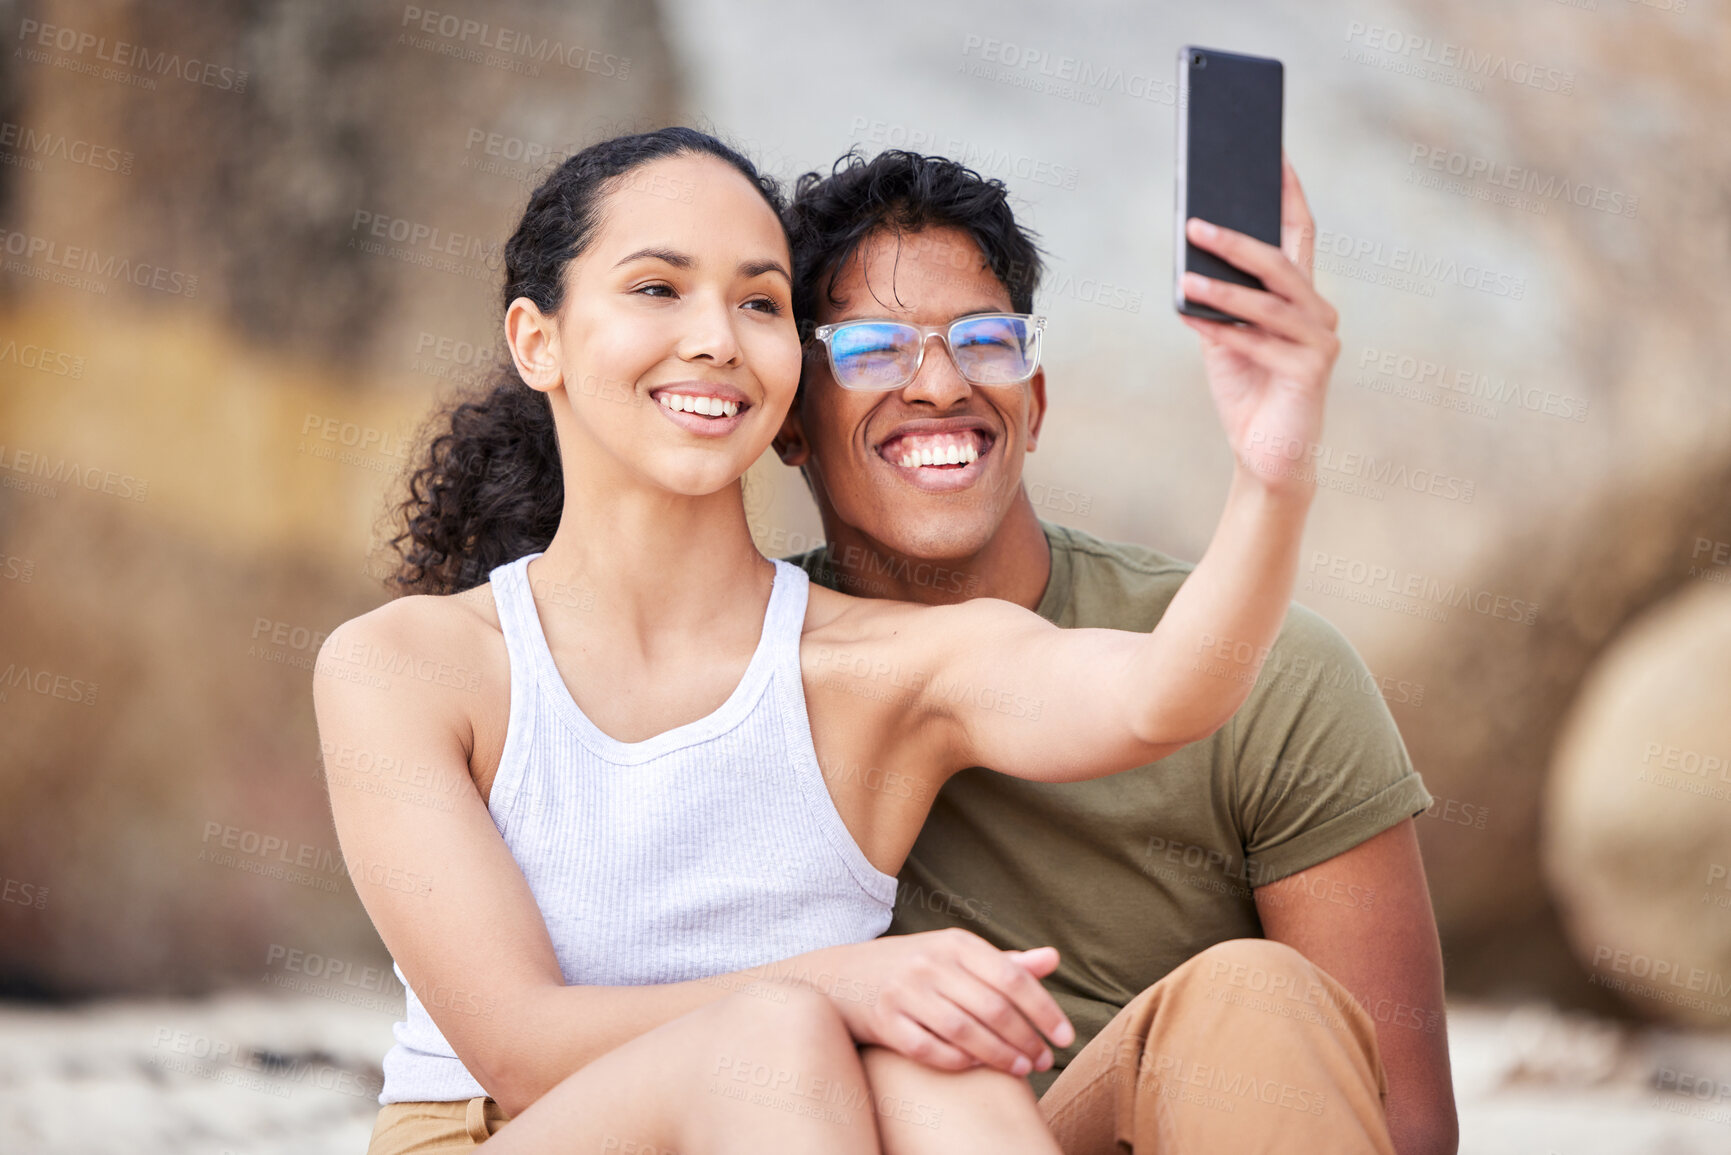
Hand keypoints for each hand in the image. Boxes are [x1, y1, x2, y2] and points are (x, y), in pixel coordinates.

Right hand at [807, 929, 1074, 1075]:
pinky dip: (958, 1062)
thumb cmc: (914, 965)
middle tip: (1046, 1061)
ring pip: (965, 1032)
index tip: (1065, 1036)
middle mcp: (930, 964)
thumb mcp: (956, 953)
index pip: (1012, 977)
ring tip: (1023, 1069)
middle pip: (992, 1008)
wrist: (843, 974)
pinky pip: (930, 1050)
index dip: (1044, 1009)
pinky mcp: (884, 1021)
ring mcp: (905, 992)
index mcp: (955, 943)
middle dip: (1026, 1039)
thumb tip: (1052, 959)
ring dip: (999, 1056)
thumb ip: (1004, 961)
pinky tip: (977, 1066)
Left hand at [1180, 154, 1339, 499]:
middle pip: (1280, 262)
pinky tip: (1192, 319)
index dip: (1288, 194)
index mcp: (1302, 296)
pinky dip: (1224, 331)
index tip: (1273, 155)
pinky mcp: (1312, 371)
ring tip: (1185, 278)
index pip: (1300, 234)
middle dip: (1236, 240)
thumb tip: (1188, 266)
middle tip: (1194, 222)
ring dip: (1222, 288)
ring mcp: (1320, 341)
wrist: (1267, 455)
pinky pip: (1261, 342)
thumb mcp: (1224, 339)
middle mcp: (1319, 312)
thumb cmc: (1248, 391)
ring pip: (1268, 302)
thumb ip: (1215, 303)